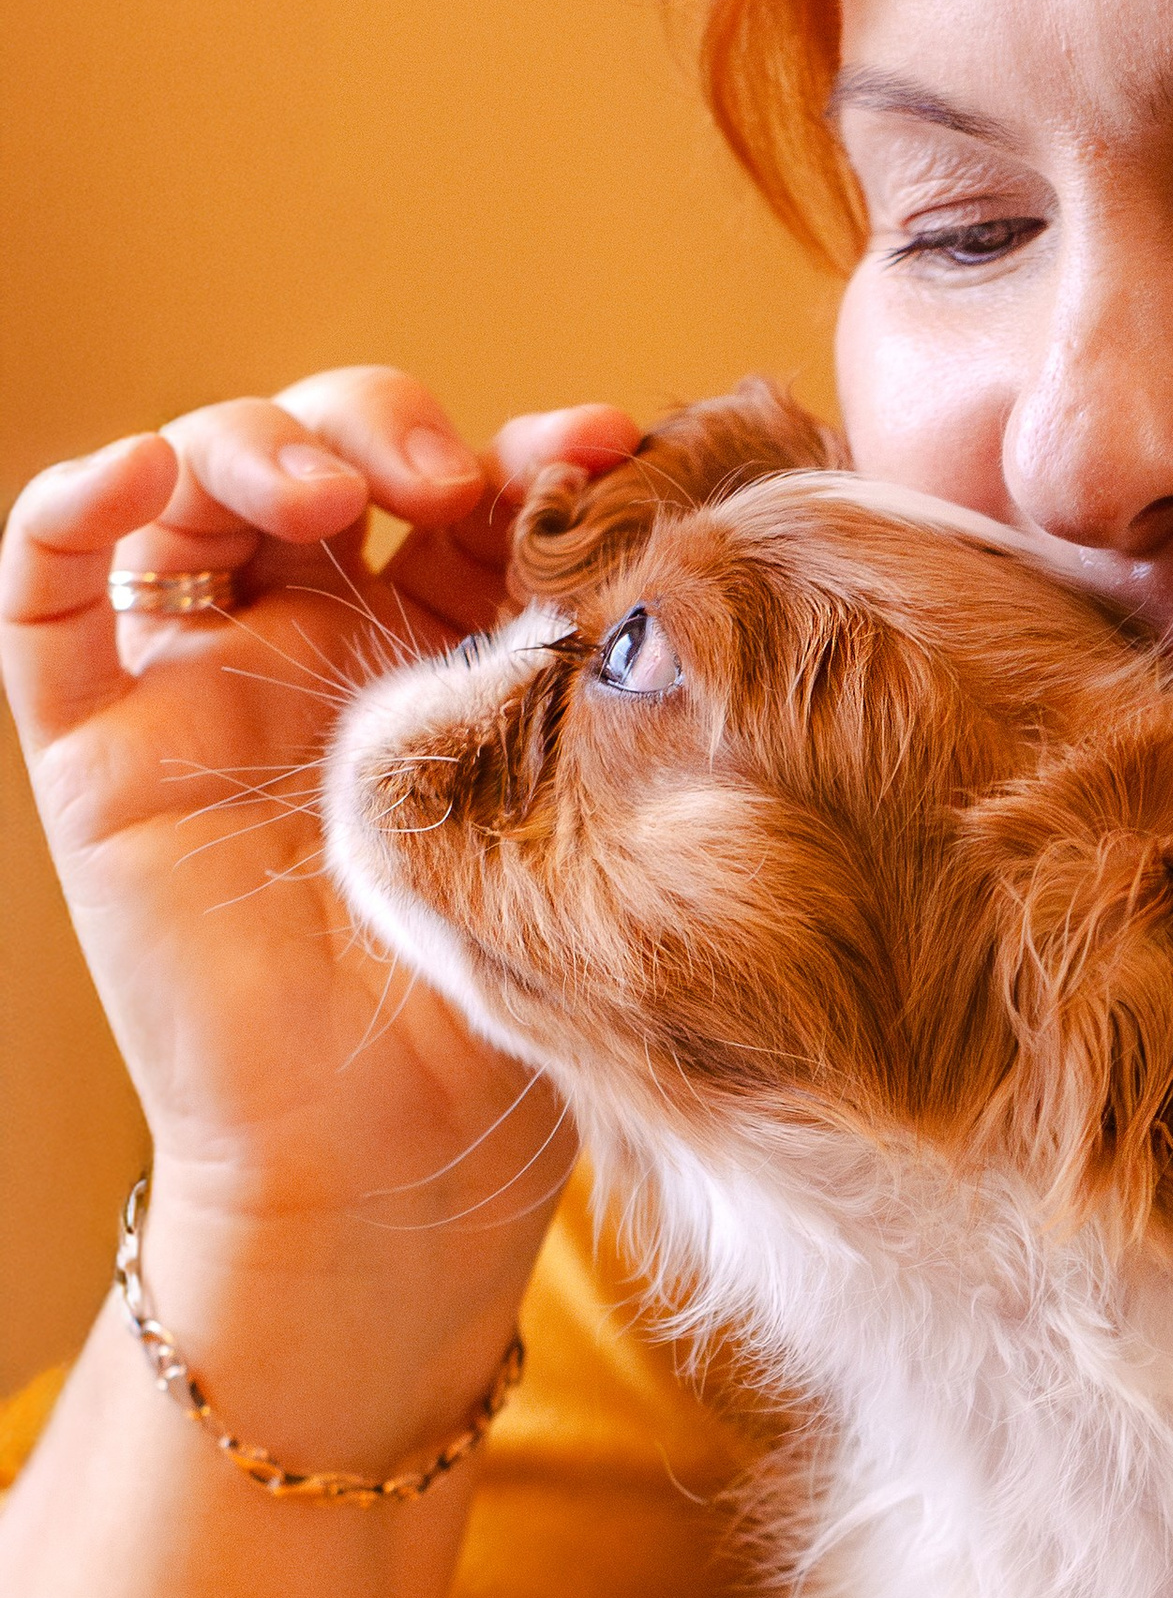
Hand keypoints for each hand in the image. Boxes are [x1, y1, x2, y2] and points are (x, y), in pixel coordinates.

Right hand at [2, 367, 638, 1274]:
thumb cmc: (502, 1020)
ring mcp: (203, 682)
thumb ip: (595, 688)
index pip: (472, 489)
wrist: (384, 1172)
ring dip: (259, 442)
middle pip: (328, 450)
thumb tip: (683, 546)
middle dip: (388, 426)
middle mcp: (322, 644)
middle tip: (452, 481)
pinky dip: (73, 505)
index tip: (607, 453)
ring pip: (195, 484)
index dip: (528, 449)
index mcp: (452, 650)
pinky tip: (136, 473)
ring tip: (333, 491)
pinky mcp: (98, 745)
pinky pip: (46, 593)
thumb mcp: (577, 826)